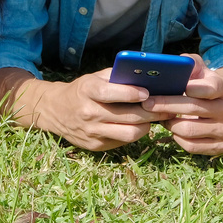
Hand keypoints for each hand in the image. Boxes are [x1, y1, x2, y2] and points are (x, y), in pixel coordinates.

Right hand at [44, 68, 172, 150]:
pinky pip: (123, 142)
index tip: (147, 92)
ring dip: (147, 126)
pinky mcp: (96, 146)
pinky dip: (135, 133)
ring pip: (130, 134)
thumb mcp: (95, 77)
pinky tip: (140, 125)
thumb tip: (147, 76)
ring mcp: (92, 132)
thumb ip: (118, 76)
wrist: (56, 111)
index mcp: (87, 91)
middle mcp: (89, 113)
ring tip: (154, 118)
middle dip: (152, 112)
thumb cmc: (83, 90)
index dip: (131, 93)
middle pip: (128, 117)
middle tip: (167, 108)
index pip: (110, 94)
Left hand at [143, 54, 222, 154]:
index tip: (180, 87)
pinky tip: (172, 129)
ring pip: (189, 129)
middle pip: (194, 108)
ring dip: (169, 123)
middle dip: (166, 105)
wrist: (219, 105)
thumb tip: (178, 62)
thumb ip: (190, 63)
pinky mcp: (220, 146)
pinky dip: (177, 138)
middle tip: (147, 103)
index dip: (195, 88)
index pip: (211, 87)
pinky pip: (192, 146)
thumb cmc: (202, 84)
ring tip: (160, 117)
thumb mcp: (199, 70)